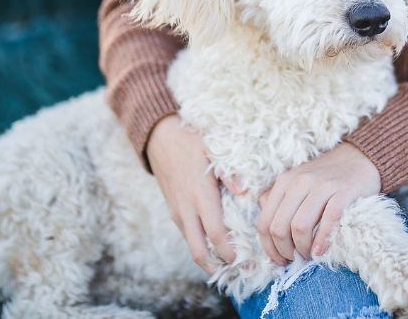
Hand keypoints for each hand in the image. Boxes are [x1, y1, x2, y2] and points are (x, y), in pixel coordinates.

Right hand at [147, 115, 235, 273]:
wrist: (158, 137)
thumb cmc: (190, 140)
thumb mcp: (212, 148)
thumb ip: (229, 170)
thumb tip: (245, 190)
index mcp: (199, 195)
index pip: (216, 234)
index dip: (230, 252)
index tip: (248, 261)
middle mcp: (186, 209)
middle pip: (199, 251)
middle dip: (218, 266)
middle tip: (241, 271)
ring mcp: (177, 211)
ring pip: (192, 245)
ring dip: (209, 258)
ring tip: (233, 262)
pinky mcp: (174, 211)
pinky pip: (188, 235)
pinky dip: (202, 245)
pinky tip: (217, 245)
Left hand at [255, 142, 379, 264]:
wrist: (359, 158)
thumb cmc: (325, 178)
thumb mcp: (296, 183)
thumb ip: (277, 200)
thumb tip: (266, 228)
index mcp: (283, 182)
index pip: (265, 222)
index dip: (269, 248)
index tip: (279, 259)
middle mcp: (299, 182)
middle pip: (279, 227)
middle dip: (285, 250)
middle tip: (296, 259)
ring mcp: (321, 186)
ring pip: (299, 226)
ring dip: (302, 249)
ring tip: (309, 255)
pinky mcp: (343, 192)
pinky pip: (328, 220)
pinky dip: (322, 240)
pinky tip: (321, 250)